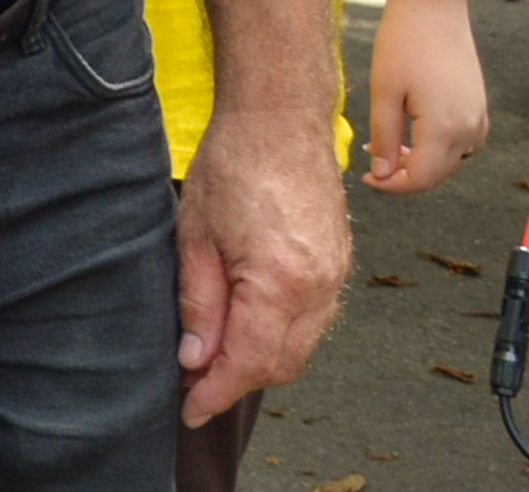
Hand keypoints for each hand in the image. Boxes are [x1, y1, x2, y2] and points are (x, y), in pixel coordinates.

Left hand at [174, 105, 348, 423]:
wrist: (280, 118)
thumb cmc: (235, 161)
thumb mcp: (194, 233)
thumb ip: (198, 302)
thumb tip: (195, 357)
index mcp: (281, 281)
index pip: (249, 362)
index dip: (216, 392)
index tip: (190, 408)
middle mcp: (319, 287)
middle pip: (281, 364)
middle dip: (237, 381)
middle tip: (194, 381)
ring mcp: (335, 278)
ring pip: (301, 348)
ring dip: (260, 360)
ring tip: (215, 355)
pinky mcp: (338, 265)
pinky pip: (314, 321)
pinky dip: (282, 335)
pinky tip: (248, 325)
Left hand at [358, 0, 490, 195]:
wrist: (434, 8)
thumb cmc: (403, 43)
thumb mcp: (384, 92)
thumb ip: (384, 138)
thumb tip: (382, 174)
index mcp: (444, 128)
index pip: (421, 179)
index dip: (392, 186)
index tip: (367, 179)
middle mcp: (469, 130)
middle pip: (437, 174)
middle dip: (404, 176)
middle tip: (372, 162)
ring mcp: (478, 119)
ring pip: (450, 161)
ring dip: (421, 162)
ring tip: (388, 144)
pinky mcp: (479, 109)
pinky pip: (461, 144)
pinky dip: (438, 148)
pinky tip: (414, 132)